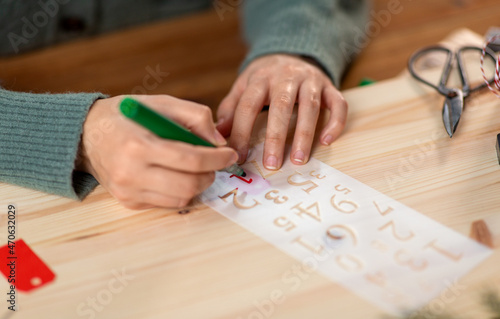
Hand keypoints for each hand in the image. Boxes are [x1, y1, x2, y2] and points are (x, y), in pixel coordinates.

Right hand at [77, 95, 237, 208]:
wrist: (86, 135)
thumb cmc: (127, 115)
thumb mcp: (160, 103)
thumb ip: (195, 116)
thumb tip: (219, 143)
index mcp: (138, 145)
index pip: (190, 160)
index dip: (217, 159)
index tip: (230, 154)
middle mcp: (130, 173)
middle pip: (188, 185)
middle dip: (211, 175)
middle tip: (216, 163)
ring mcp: (128, 192)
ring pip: (181, 199)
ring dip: (198, 184)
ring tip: (197, 168)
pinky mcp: (128, 202)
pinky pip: (167, 203)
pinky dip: (181, 191)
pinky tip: (177, 175)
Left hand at [217, 54, 346, 169]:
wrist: (293, 50)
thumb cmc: (265, 77)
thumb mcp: (244, 86)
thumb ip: (231, 108)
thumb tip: (218, 134)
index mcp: (261, 78)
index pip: (248, 105)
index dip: (242, 131)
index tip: (239, 155)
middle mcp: (287, 77)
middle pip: (280, 106)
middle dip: (275, 137)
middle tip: (271, 164)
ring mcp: (311, 81)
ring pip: (310, 106)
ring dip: (304, 134)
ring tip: (298, 160)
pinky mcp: (330, 86)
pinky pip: (338, 103)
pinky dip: (335, 122)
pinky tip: (326, 141)